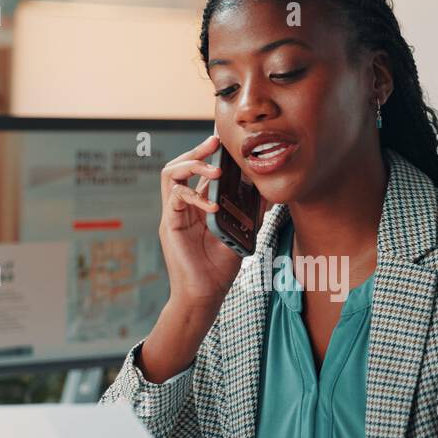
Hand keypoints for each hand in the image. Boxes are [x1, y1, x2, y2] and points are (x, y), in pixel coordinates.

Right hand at [158, 134, 266, 311]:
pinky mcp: (170, 226)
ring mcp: (174, 215)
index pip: (199, 172)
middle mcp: (183, 207)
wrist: (205, 296)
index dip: (209, 153)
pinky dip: (194, 195)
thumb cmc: (220, 269)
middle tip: (215, 141)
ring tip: (214, 168)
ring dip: (192, 164)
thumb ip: (249, 214)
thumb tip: (267, 193)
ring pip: (170, 174)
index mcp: (198, 206)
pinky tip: (213, 205)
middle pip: (180, 165)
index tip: (224, 141)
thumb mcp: (240, 234)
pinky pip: (174, 197)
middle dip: (197, 149)